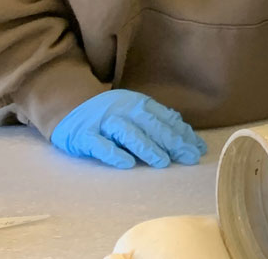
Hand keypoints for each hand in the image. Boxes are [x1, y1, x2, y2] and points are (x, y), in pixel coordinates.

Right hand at [49, 90, 205, 168]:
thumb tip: (192, 140)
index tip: (198, 150)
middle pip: (150, 124)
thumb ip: (161, 123)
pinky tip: (126, 164)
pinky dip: (114, 153)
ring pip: (128, 133)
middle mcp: (122, 109)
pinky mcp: (84, 135)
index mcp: (138, 104)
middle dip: (171, 141)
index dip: (182, 133)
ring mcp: (103, 121)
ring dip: (147, 147)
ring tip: (162, 162)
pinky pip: (100, 144)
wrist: (69, 109)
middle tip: (188, 157)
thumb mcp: (136, 113)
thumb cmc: (111, 117)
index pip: (165, 118)